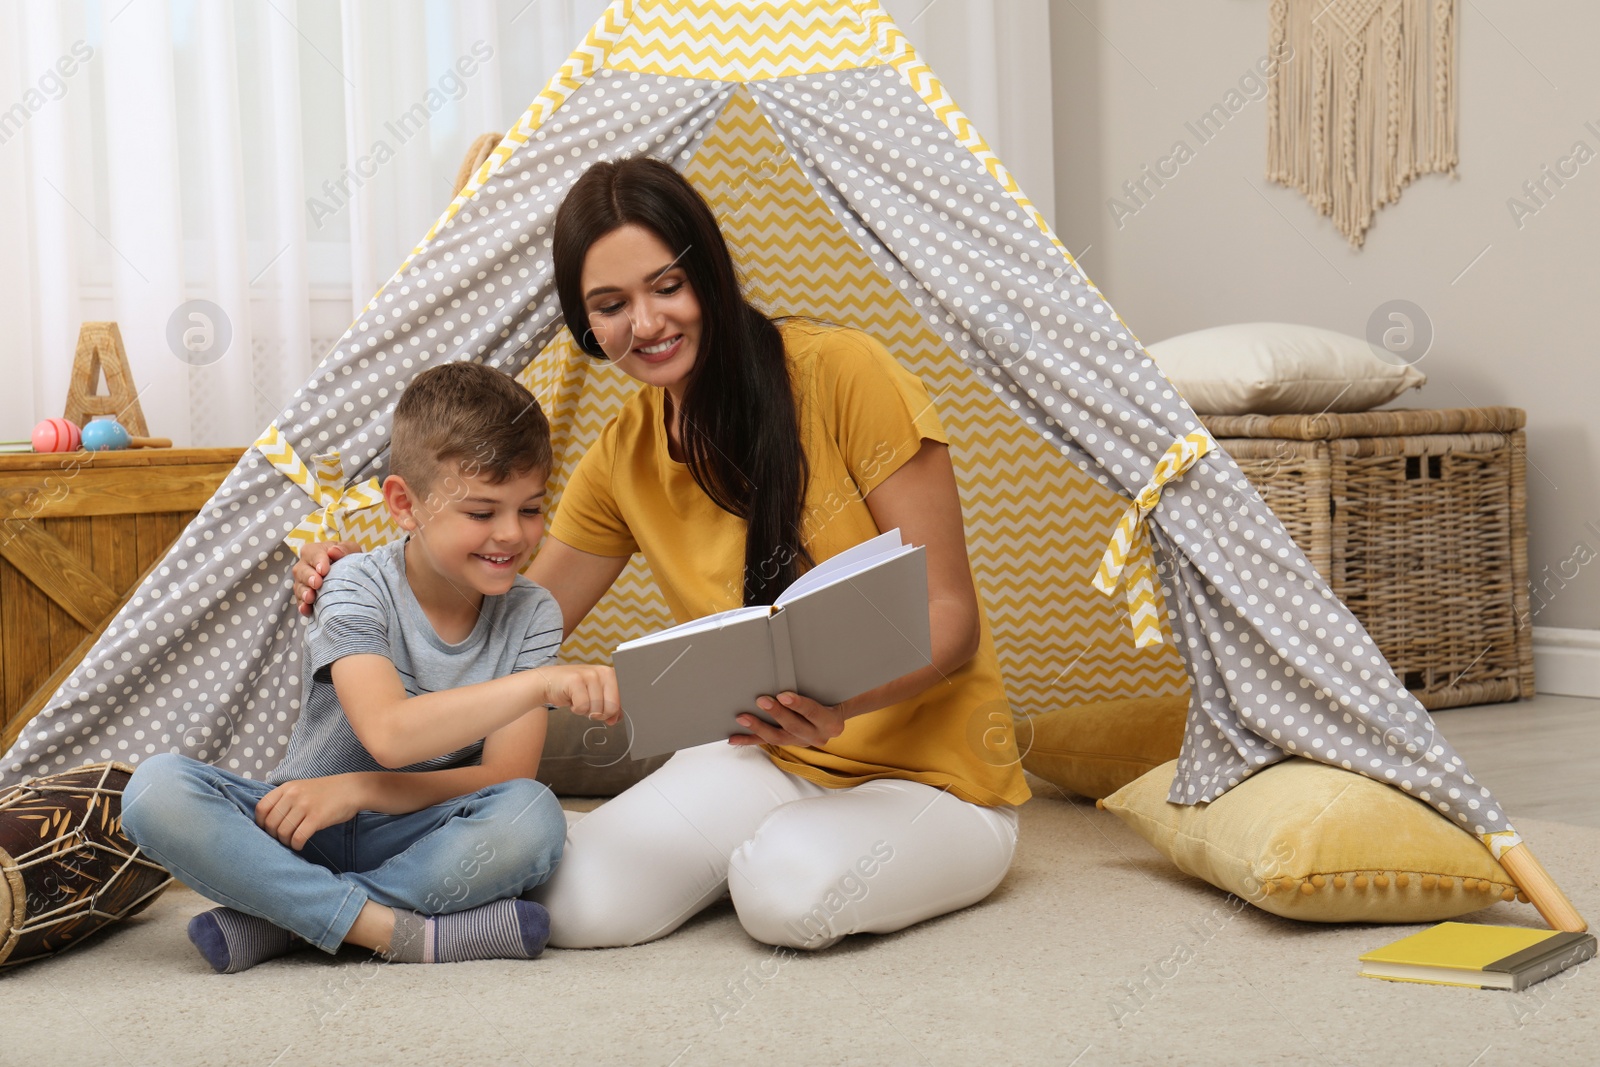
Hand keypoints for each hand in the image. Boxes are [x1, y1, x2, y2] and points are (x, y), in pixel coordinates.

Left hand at [255, 775, 364, 849]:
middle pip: (270, 823)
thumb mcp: (301, 787)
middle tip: (282, 839)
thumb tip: (266, 820)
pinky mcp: (317, 817)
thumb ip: (284, 798)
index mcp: (287, 787)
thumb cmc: (325, 791)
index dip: (260, 823)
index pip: (261, 808)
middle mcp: (293, 795)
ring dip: (285, 842)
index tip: (267, 830)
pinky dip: (296, 845)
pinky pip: (298, 837)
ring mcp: (305, 806)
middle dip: (273, 836)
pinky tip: (300, 845)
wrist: (352, 789)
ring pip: (283, 832)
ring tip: (292, 843)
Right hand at [292, 540, 361, 616]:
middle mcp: (304, 566)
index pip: (313, 554)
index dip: (318, 561)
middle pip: (301, 571)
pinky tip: (306, 610)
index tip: (323, 570)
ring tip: (310, 598)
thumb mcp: (351, 550)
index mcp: (314, 551)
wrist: (349, 574)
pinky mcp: (303, 597)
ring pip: (299, 587)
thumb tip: (334, 551)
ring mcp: (302, 582)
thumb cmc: (347, 559)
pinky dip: (303, 606)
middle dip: (309, 577)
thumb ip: (344, 549)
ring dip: (304, 592)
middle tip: (317, 584)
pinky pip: (300, 602)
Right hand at [538, 664, 621, 725]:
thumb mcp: (597, 696)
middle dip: (599, 714)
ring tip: (579, 699)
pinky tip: (572, 699)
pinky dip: (576, 709)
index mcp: (612, 675)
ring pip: (596, 709)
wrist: (549, 681)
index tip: (605, 712)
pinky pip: (582, 707)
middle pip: (611, 708)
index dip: (613, 712)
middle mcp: (604, 672)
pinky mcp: (576, 680)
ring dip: (585, 711)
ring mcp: (590, 675)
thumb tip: (615, 719)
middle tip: (589, 706)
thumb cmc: (576, 690)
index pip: (622, 701)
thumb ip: (610, 707)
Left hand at [730, 691, 844, 748]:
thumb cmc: (832, 696)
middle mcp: (818, 736)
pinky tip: (734, 738)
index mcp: (831, 723)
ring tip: (743, 718)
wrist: (835, 715)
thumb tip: (805, 658)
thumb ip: (819, 683)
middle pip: (794, 726)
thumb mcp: (831, 690)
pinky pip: (766, 743)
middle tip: (761, 701)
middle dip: (776, 714)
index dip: (798, 705)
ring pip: (778, 737)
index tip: (783, 695)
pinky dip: (749, 740)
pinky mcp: (788, 743)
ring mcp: (801, 742)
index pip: (813, 712)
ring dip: (758, 728)